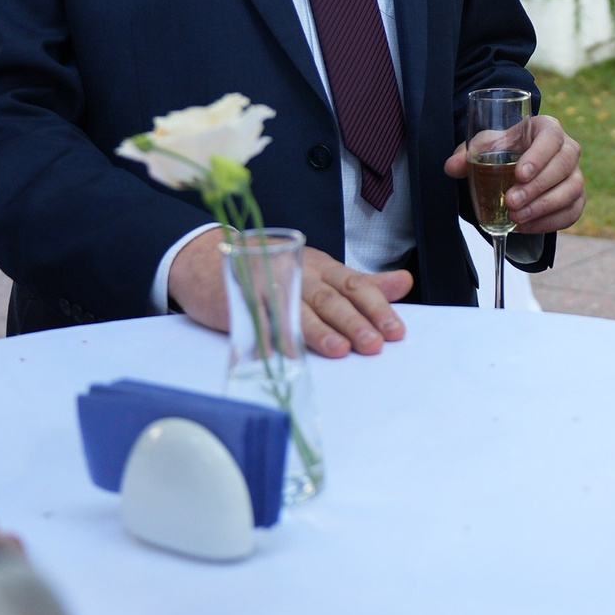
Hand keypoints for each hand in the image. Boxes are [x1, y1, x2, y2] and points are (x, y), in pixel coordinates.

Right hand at [168, 229, 411, 357]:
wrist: (209, 260)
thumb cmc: (275, 269)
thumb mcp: (322, 271)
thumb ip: (363, 282)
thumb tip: (405, 283)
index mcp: (322, 267)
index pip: (356, 285)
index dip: (377, 307)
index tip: (396, 331)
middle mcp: (300, 274)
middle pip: (331, 299)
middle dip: (354, 323)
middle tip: (374, 345)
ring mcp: (270, 287)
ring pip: (300, 311)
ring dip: (320, 332)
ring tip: (340, 350)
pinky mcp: (244, 304)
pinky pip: (262, 322)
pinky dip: (275, 338)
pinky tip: (289, 354)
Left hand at [443, 113, 583, 233]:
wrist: (517, 164)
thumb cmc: (504, 149)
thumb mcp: (485, 146)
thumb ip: (467, 155)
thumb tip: (452, 167)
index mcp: (547, 128)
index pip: (551, 137)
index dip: (539, 155)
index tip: (520, 174)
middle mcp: (568, 149)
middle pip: (564, 165)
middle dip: (538, 187)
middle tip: (512, 201)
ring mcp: (576, 175)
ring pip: (573, 190)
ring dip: (544, 207)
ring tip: (517, 218)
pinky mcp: (576, 198)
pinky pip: (572, 212)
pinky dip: (550, 222)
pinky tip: (526, 227)